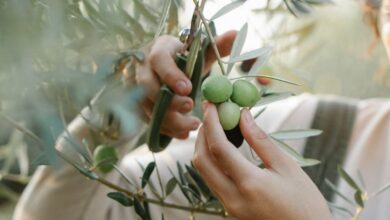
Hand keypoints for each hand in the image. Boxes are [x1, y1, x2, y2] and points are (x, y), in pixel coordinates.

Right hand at [134, 31, 235, 138]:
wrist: (167, 68)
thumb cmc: (184, 59)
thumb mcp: (199, 52)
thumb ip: (217, 45)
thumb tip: (236, 34)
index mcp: (159, 50)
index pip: (159, 60)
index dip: (171, 75)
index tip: (188, 88)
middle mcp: (144, 69)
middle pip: (148, 87)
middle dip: (169, 101)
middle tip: (190, 107)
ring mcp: (138, 89)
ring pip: (147, 107)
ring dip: (170, 119)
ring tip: (193, 125)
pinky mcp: (141, 106)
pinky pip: (149, 121)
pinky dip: (167, 129)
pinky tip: (183, 134)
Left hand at [193, 102, 331, 219]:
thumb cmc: (305, 203)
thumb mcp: (287, 167)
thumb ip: (261, 140)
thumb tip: (243, 115)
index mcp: (249, 184)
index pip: (218, 148)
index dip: (211, 123)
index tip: (210, 104)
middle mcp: (232, 198)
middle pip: (201, 161)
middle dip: (202, 134)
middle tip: (210, 114)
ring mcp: (228, 206)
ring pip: (204, 172)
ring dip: (205, 147)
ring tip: (216, 127)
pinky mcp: (230, 210)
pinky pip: (212, 181)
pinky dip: (213, 162)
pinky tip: (223, 149)